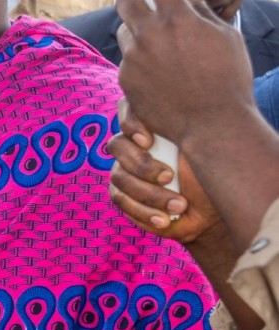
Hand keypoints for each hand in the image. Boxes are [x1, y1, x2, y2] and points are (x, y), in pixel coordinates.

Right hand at [108, 105, 221, 242]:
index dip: (131, 124)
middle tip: (169, 177)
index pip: (127, 110)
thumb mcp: (205, 147)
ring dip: (150, 194)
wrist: (212, 213)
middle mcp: (134, 145)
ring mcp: (124, 171)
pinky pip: (120, 200)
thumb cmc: (213, 174)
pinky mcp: (122, 195)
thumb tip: (173, 111)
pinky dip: (143, 211)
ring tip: (179, 206)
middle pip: (117, 145)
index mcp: (153, 125)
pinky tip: (164, 219)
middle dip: (142, 165)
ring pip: (119, 176)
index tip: (149, 141)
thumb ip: (185, 127)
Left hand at [115, 0, 254, 145]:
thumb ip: (200, 6)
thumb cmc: (228, 79)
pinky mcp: (125, 79)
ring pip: (126, 31)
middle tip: (151, 9)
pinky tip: (163, 76)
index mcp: (179, 18)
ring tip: (167, 54)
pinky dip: (140, 61)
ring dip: (140, 34)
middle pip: (126, 0)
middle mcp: (151, 35)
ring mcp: (135, 58)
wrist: (213, 126)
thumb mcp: (224, 37)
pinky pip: (127, 59)